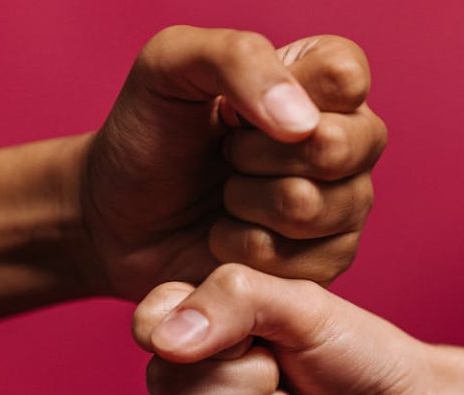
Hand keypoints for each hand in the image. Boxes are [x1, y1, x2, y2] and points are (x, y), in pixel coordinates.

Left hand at [83, 27, 385, 299]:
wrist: (116, 220)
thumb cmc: (147, 136)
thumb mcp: (171, 67)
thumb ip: (237, 59)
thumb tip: (303, 123)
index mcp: (322, 81)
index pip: (346, 76)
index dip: (284, 97)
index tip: (235, 111)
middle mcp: (347, 143)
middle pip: (340, 148)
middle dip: (259, 156)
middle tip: (225, 157)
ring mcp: (343, 209)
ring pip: (318, 208)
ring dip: (248, 205)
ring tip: (224, 198)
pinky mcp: (325, 266)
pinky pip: (304, 263)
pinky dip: (248, 252)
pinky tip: (227, 239)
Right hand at [133, 265, 435, 394]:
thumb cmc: (359, 354)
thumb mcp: (303, 305)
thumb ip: (233, 299)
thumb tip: (160, 340)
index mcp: (202, 320)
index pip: (150, 324)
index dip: (193, 332)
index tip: (252, 332)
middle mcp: (193, 375)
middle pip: (167, 384)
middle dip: (246, 379)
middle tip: (286, 372)